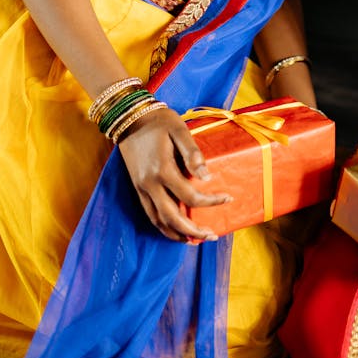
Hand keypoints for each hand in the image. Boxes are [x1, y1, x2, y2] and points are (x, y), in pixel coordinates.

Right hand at [118, 107, 231, 242]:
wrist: (129, 118)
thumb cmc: (159, 122)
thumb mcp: (179, 130)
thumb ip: (193, 154)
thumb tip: (207, 177)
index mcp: (163, 170)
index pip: (190, 196)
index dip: (211, 201)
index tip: (228, 198)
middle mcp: (150, 184)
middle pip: (173, 217)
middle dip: (194, 230)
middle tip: (213, 235)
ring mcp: (141, 188)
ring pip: (159, 221)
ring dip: (178, 234)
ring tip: (197, 239)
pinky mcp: (137, 189)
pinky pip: (150, 215)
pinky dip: (164, 227)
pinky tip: (176, 230)